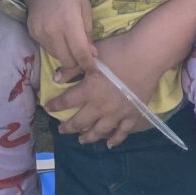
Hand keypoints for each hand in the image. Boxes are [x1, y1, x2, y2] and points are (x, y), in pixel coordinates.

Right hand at [26, 0, 95, 77]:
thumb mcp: (85, 6)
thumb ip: (88, 32)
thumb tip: (91, 54)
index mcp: (69, 22)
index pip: (80, 54)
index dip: (89, 65)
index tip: (95, 71)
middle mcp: (52, 31)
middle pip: (67, 61)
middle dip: (78, 63)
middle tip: (85, 58)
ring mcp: (40, 32)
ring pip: (57, 57)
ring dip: (67, 56)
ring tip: (73, 46)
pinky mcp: (32, 32)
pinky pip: (47, 48)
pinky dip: (57, 48)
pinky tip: (61, 36)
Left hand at [52, 28, 160, 147]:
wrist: (147, 55)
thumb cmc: (118, 51)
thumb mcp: (92, 56)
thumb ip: (73, 67)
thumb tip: (56, 78)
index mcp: (88, 90)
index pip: (66, 101)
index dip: (55, 105)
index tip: (48, 108)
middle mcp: (100, 107)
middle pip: (80, 122)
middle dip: (69, 127)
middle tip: (62, 129)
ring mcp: (117, 114)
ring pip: (99, 131)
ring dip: (88, 137)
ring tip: (82, 140)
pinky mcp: (132, 115)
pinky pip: (122, 132)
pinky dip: (115, 139)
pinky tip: (110, 144)